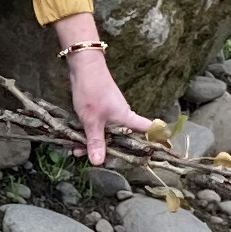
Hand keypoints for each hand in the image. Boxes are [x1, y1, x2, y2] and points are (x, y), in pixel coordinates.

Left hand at [60, 34, 154, 167]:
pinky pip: (99, 127)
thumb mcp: (92, 120)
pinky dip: (89, 134)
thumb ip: (95, 141)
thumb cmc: (92, 92)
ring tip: (77, 152)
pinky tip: (74, 142)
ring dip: (95, 143)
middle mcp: (122, 117)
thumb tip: (99, 163)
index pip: (148, 130)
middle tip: (96, 161)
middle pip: (124, 138)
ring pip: (108, 134)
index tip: (156, 153)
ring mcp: (111, 113)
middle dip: (111, 151)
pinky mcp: (101, 110)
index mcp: (127, 119)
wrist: (83, 68)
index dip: (155, 140)